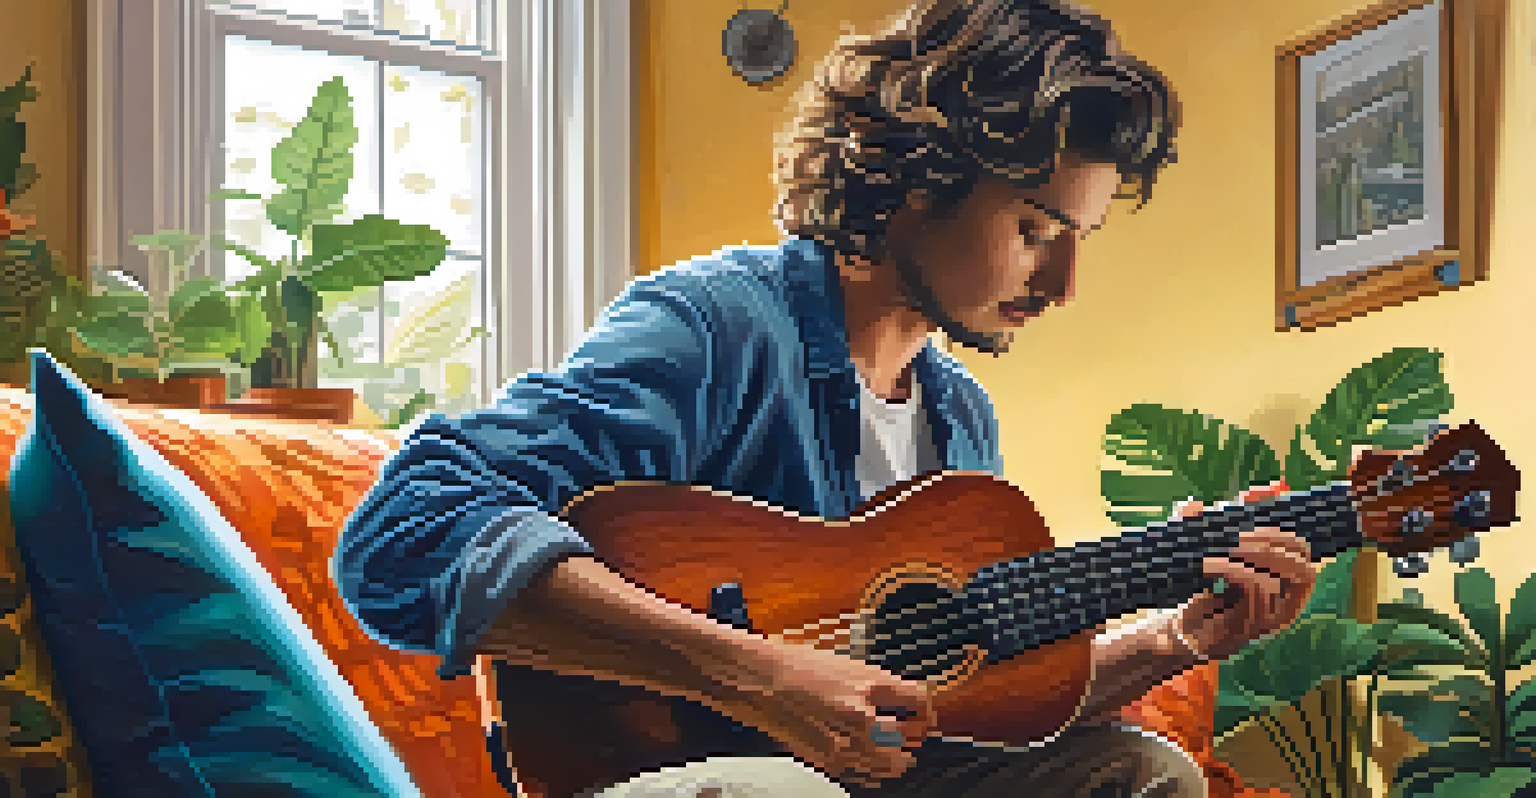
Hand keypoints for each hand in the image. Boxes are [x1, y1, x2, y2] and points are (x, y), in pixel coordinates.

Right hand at [720, 638, 933, 786]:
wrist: (760, 680)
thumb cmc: (797, 668)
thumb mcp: (847, 666)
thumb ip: (878, 688)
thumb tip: (905, 704)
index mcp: (868, 684)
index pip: (919, 701)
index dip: (927, 711)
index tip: (927, 716)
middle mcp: (861, 715)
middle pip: (908, 740)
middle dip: (913, 739)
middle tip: (913, 736)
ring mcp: (844, 741)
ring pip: (889, 764)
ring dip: (896, 758)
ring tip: (895, 753)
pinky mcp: (827, 760)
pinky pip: (862, 774)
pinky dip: (872, 770)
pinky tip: (869, 761)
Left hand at [1168, 480, 1316, 661]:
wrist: (1181, 629)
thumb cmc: (1200, 589)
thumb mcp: (1210, 548)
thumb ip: (1218, 522)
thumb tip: (1229, 496)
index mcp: (1282, 583)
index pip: (1303, 552)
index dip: (1284, 530)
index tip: (1255, 518)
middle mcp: (1285, 603)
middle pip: (1305, 567)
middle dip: (1275, 544)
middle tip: (1241, 538)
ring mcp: (1272, 618)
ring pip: (1282, 578)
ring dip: (1253, 556)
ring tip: (1225, 551)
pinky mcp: (1252, 627)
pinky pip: (1258, 589)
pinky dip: (1234, 570)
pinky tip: (1209, 565)